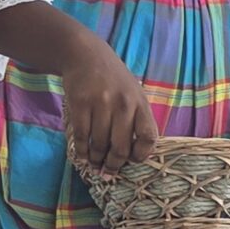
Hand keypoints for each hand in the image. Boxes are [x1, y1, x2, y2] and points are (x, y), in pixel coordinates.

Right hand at [62, 38, 158, 172]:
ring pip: (99, 144)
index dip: (142, 155)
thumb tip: (135, 155)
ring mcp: (101, 104)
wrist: (86, 55)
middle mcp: (123, 104)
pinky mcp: (80, 104)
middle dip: (114, 165)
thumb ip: (137, 119)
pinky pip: (81, 136)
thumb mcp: (134, 94)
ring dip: (96, 160)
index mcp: (140, 103)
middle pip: (121, 147)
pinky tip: (83, 156)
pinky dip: (82, 151)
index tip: (132, 161)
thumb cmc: (114, 80)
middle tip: (108, 173)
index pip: (149, 137)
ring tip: (95, 165)